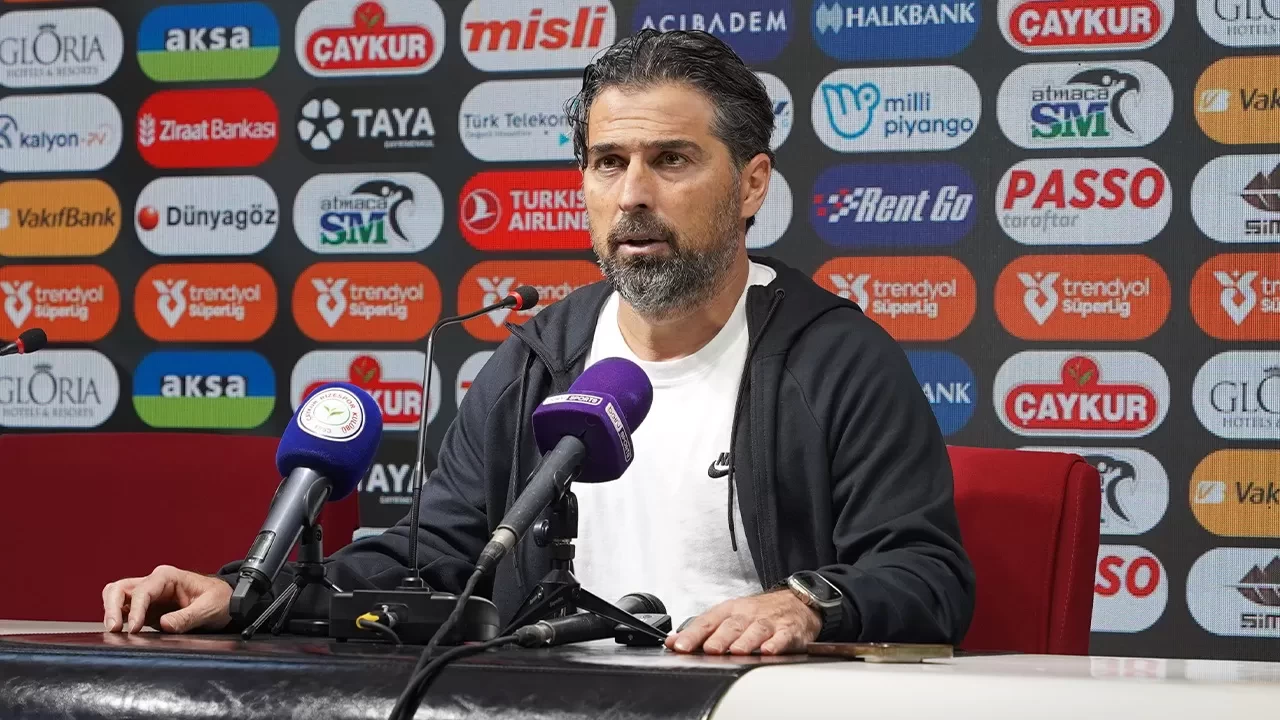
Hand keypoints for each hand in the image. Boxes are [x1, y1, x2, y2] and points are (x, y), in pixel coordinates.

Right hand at [102, 565, 232, 633]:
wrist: (227, 602)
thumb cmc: (220, 599)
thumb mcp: (209, 608)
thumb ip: (187, 617)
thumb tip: (164, 625)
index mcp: (168, 577)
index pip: (143, 591)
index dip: (136, 610)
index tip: (135, 628)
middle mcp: (154, 583)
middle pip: (120, 588)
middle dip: (112, 607)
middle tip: (114, 629)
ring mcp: (148, 596)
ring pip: (117, 597)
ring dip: (111, 612)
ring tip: (113, 631)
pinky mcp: (147, 609)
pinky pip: (125, 610)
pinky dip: (118, 618)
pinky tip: (120, 633)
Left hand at [664, 589, 821, 655]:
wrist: (795, 601)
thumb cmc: (758, 612)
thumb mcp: (728, 616)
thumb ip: (701, 630)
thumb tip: (673, 641)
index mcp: (729, 610)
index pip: (706, 621)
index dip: (692, 634)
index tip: (680, 646)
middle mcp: (747, 614)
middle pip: (731, 626)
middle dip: (719, 638)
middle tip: (709, 650)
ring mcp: (768, 621)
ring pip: (755, 630)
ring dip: (745, 641)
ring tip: (736, 652)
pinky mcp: (788, 630)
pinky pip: (782, 636)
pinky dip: (776, 644)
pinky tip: (768, 651)